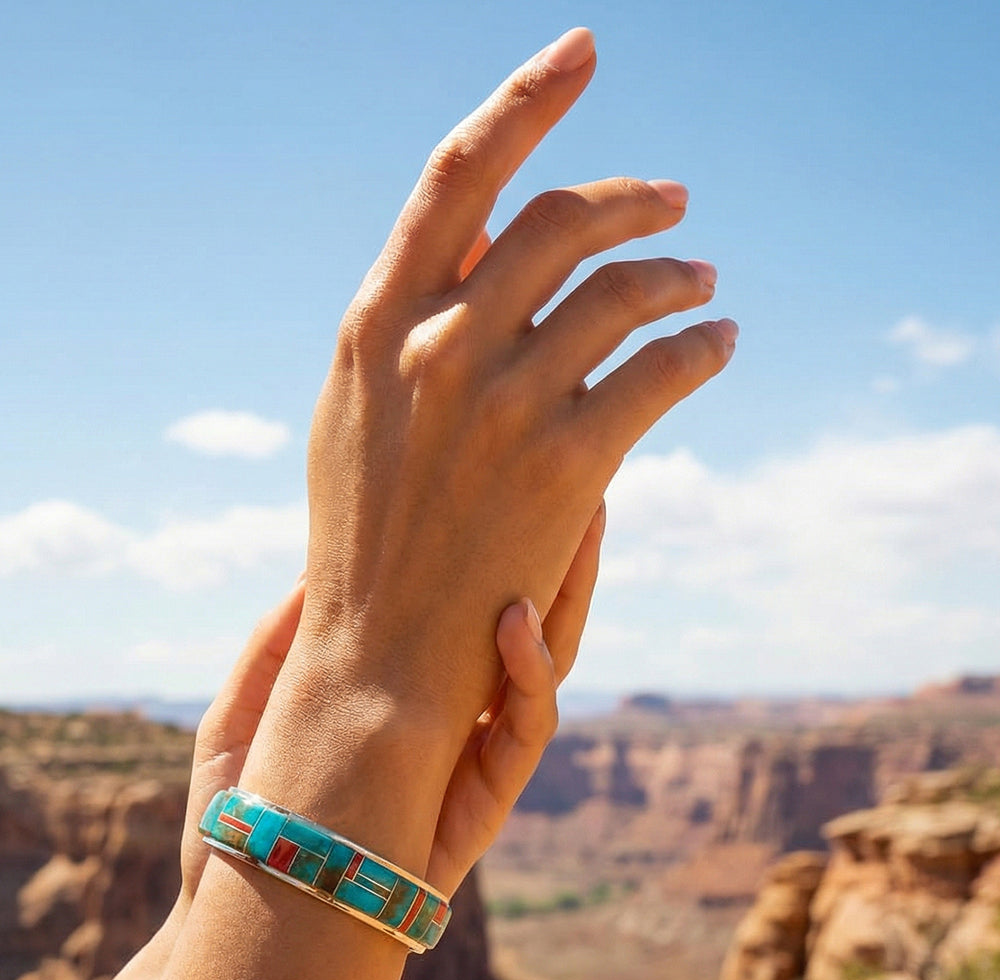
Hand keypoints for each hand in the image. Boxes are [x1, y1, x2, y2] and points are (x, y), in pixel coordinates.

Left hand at [179, 501, 599, 904]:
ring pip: (547, 665)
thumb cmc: (250, 805)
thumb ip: (278, 642)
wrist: (252, 899)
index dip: (491, 548)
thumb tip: (309, 569)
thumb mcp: (246, 704)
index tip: (498, 483)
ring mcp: (477, 753)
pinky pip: (527, 727)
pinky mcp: (488, 799)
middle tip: (580, 485)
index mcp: (411, 683)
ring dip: (567, 596)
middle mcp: (455, 711)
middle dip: (559, 555)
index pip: (466, 604)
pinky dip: (531, 672)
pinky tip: (517, 615)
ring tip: (581, 525)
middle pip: (527, 621)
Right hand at [285, 27, 733, 789]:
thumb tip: (467, 255)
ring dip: (679, 276)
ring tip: (705, 283)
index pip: (460, 177)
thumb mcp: (358, 415)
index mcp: (379, 324)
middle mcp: (441, 346)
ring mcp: (506, 403)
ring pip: (623, 292)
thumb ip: (404, 328)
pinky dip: (702, 347)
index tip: (581, 53)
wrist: (380, 653)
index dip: (526, 102)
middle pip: (562, 221)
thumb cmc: (366, 537)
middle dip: (634, 198)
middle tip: (676, 200)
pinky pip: (661, 371)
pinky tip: (719, 343)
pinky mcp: (569, 464)